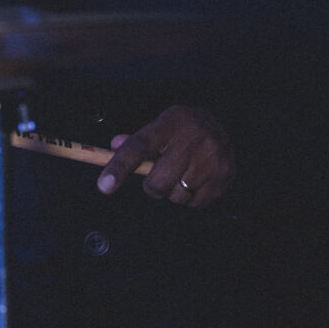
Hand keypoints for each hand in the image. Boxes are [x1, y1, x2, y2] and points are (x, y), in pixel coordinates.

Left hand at [96, 105, 234, 208]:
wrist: (224, 124)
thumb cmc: (184, 128)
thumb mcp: (161, 124)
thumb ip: (136, 139)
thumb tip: (113, 147)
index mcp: (170, 123)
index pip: (139, 147)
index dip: (120, 167)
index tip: (104, 185)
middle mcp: (192, 139)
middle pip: (157, 182)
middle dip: (152, 186)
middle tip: (159, 175)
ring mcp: (211, 159)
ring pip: (177, 196)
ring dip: (173, 192)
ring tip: (181, 175)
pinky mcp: (223, 176)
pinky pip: (196, 204)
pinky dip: (191, 198)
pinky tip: (196, 180)